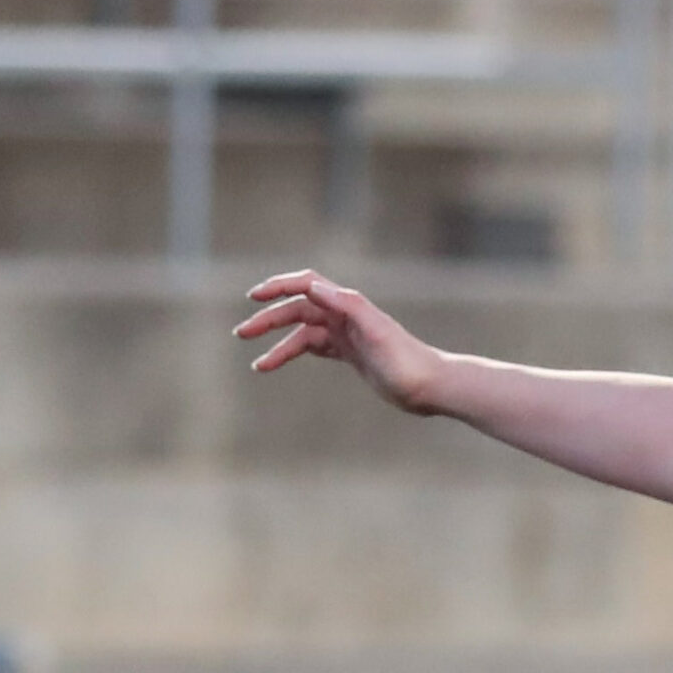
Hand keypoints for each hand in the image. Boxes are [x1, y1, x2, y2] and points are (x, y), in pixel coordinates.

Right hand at [233, 270, 439, 412]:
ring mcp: (346, 334)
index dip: (278, 287)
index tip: (254, 297)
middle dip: (268, 319)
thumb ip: (348, 306)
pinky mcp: (350, 353)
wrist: (431, 386)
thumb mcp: (376, 332)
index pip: (306, 286)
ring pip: (301, 333)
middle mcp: (345, 315)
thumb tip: (314, 286)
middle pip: (297, 310)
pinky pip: (313, 348)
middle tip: (241, 334)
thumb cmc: (407, 361)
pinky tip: (275, 364)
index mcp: (348, 305)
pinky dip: (292, 354)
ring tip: (257, 365)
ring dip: (277, 344)